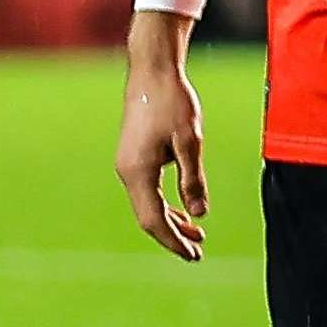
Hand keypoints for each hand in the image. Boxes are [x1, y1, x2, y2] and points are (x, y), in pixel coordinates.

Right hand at [115, 11, 208, 260]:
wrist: (152, 71)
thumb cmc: (173, 102)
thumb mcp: (190, 141)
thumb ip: (193, 180)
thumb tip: (199, 215)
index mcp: (138, 172)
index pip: (154, 219)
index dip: (174, 240)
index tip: (194, 255)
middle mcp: (127, 172)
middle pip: (148, 217)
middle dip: (173, 236)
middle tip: (198, 253)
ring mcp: (128, 164)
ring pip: (148, 204)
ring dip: (171, 220)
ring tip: (197, 235)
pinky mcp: (134, 156)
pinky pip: (147, 190)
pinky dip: (165, 203)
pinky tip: (183, 209)